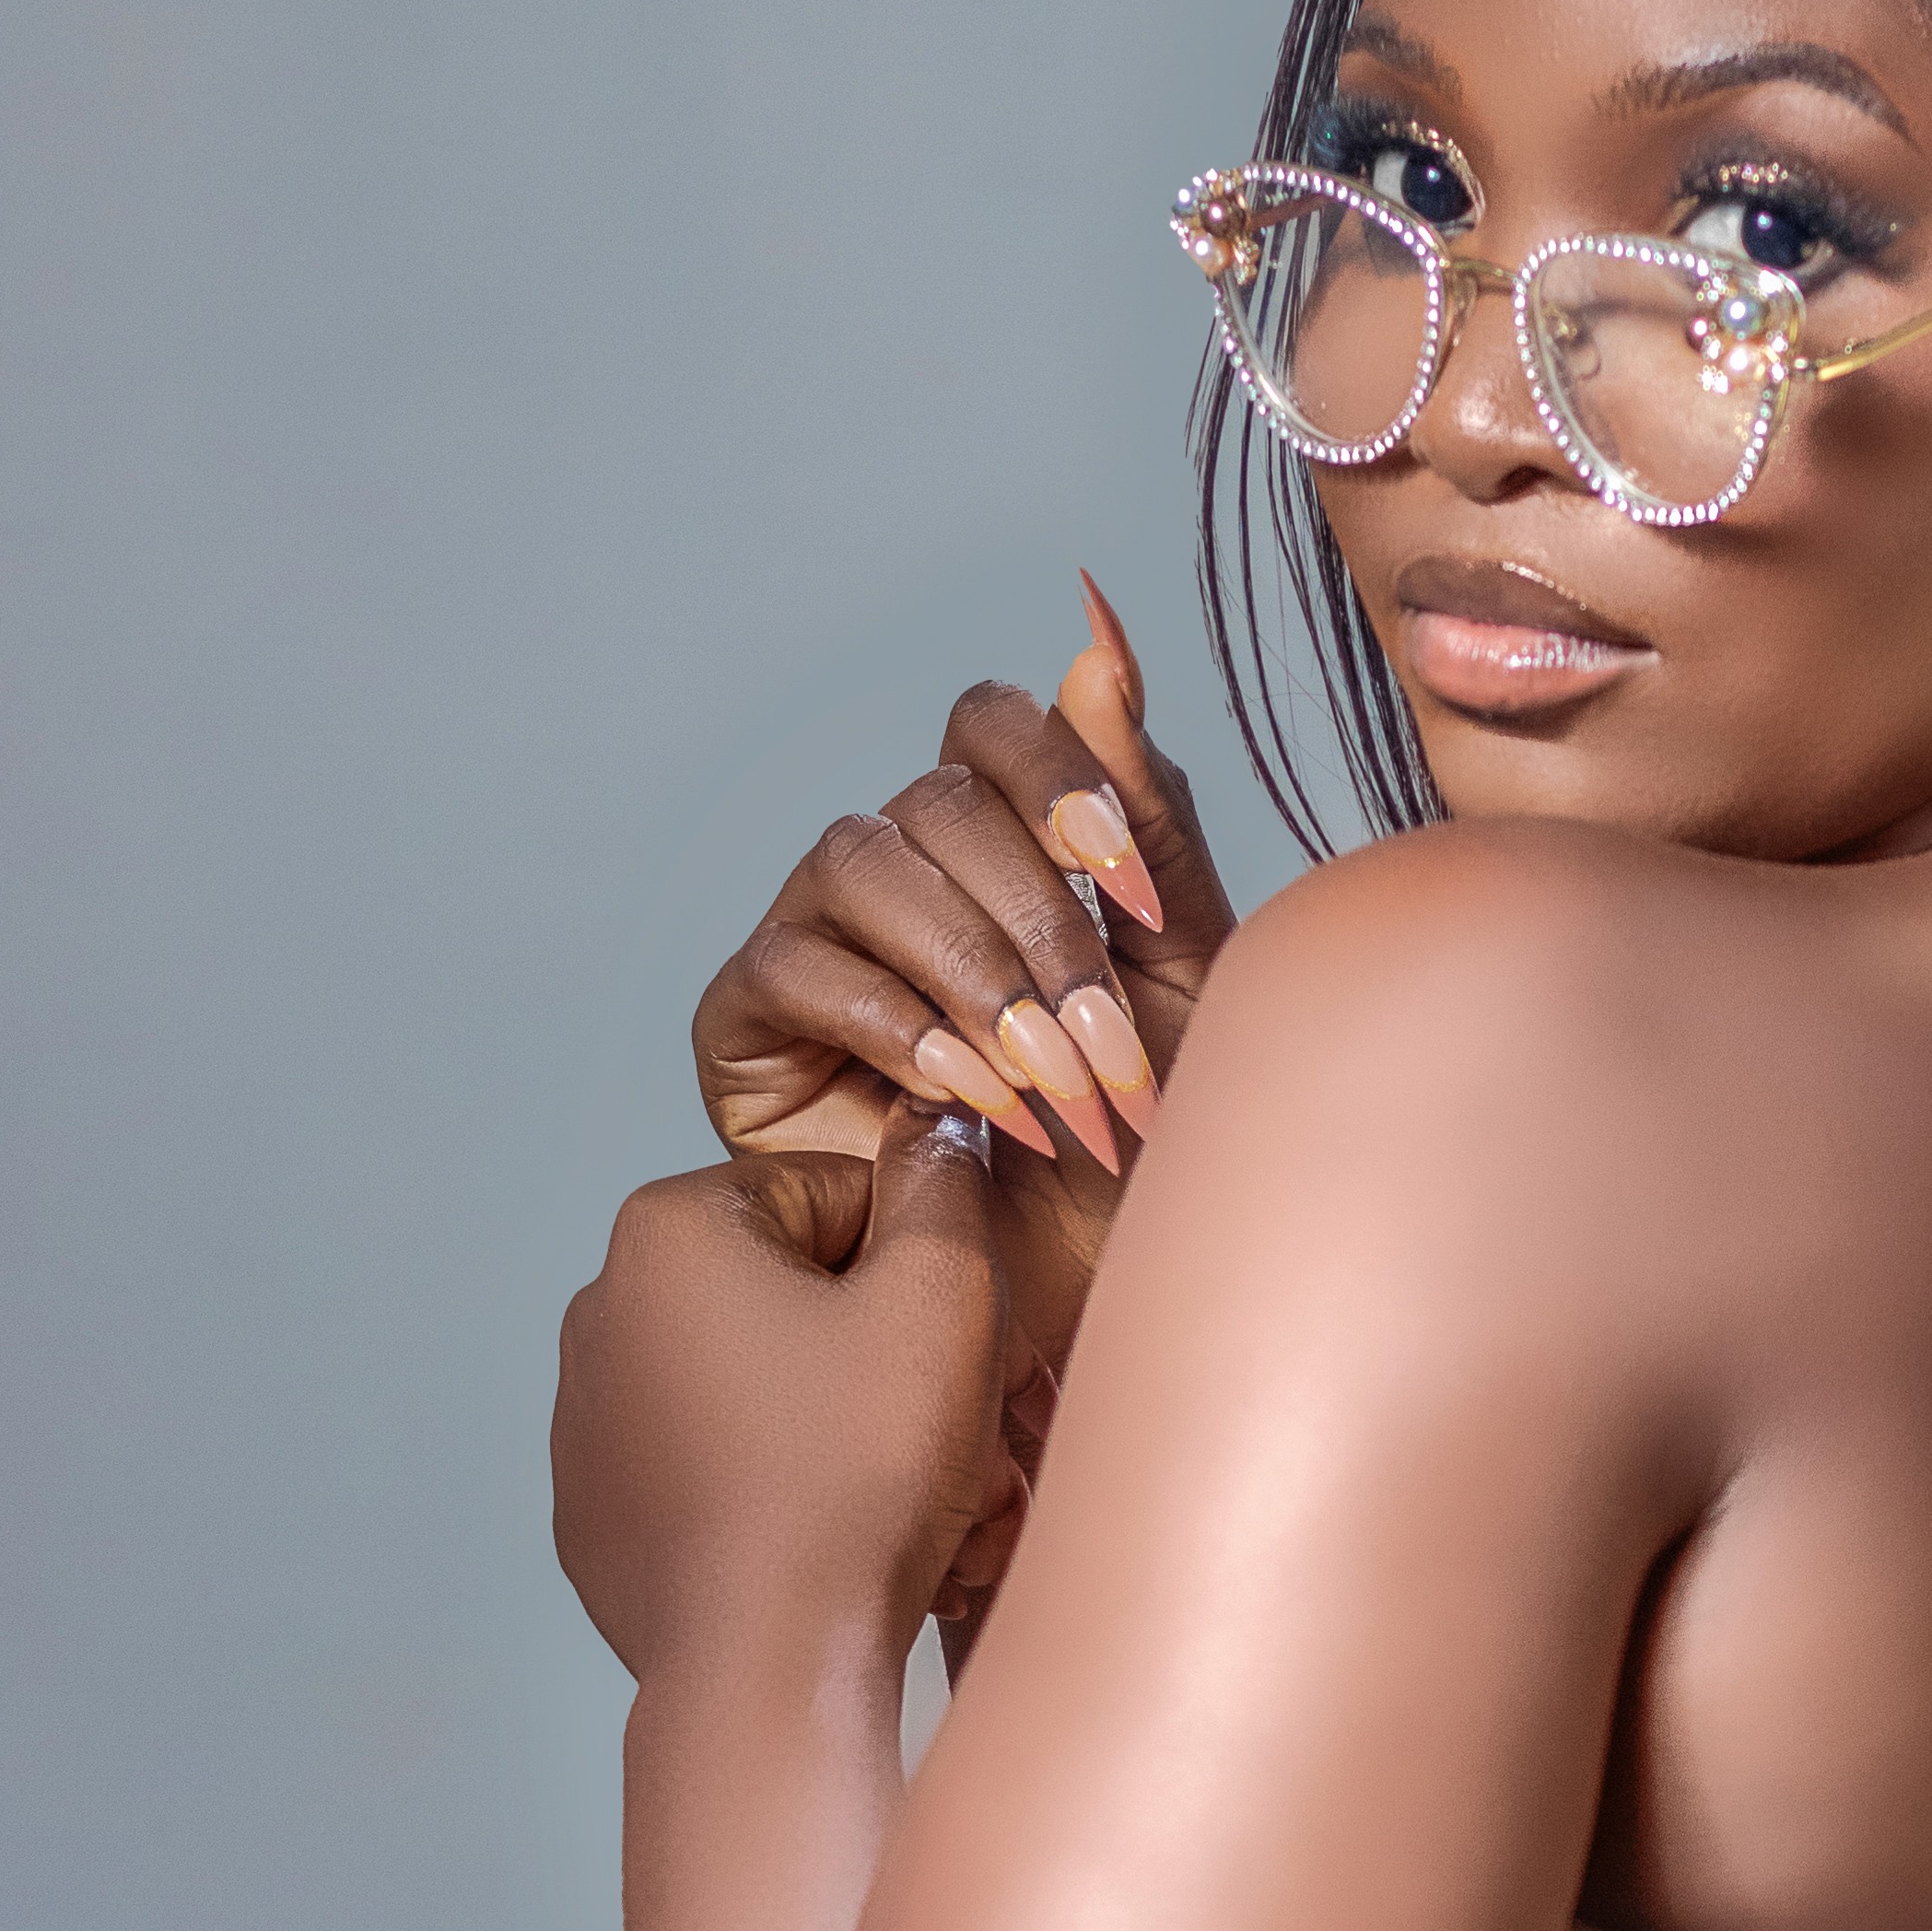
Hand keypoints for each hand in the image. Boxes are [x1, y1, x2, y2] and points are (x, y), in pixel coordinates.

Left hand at [553, 1104, 1015, 1686]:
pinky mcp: (592, 1508)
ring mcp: (583, 1416)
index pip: (838, 1198)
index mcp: (669, 1229)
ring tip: (883, 1492)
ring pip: (752, 1380)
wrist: (766, 1664)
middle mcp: (601, 1306)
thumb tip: (943, 1124)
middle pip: (792, 1290)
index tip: (952, 1350)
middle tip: (934, 1432)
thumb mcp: (943, 1302)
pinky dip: (765, 1483)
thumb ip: (946, 1187)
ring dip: (828, 1416)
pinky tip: (813, 1534)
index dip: (920, 1270)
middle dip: (875, 1349)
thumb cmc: (854, 1481)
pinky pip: (705, 1465)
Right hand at [692, 586, 1238, 1392]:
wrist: (1079, 1302)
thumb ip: (1144, 811)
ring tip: (1046, 1089)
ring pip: (861, 863)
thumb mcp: (1183, 975)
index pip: (991, 723)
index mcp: (1001, 841)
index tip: (1130, 889)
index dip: (1057, 780)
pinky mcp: (747, 1025)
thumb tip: (1097, 628)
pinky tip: (966, 1105)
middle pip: (936, 800)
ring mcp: (815, 939)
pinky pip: (796, 966)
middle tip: (1109, 1053)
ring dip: (972, 978)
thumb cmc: (1139, 1148)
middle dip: (1040, 929)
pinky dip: (898, 1029)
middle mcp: (900, 873)